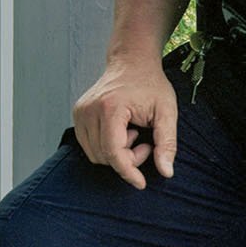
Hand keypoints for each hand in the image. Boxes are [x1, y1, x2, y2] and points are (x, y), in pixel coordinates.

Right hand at [71, 51, 176, 191]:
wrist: (131, 62)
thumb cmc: (150, 84)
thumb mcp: (167, 112)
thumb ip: (167, 143)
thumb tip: (166, 172)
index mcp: (110, 107)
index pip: (113, 152)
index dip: (128, 172)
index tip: (141, 183)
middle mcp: (89, 110)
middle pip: (104, 156)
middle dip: (127, 159)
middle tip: (145, 143)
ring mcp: (80, 112)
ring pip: (95, 155)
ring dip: (116, 154)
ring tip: (133, 135)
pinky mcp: (78, 114)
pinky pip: (89, 146)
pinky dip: (106, 147)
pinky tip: (121, 133)